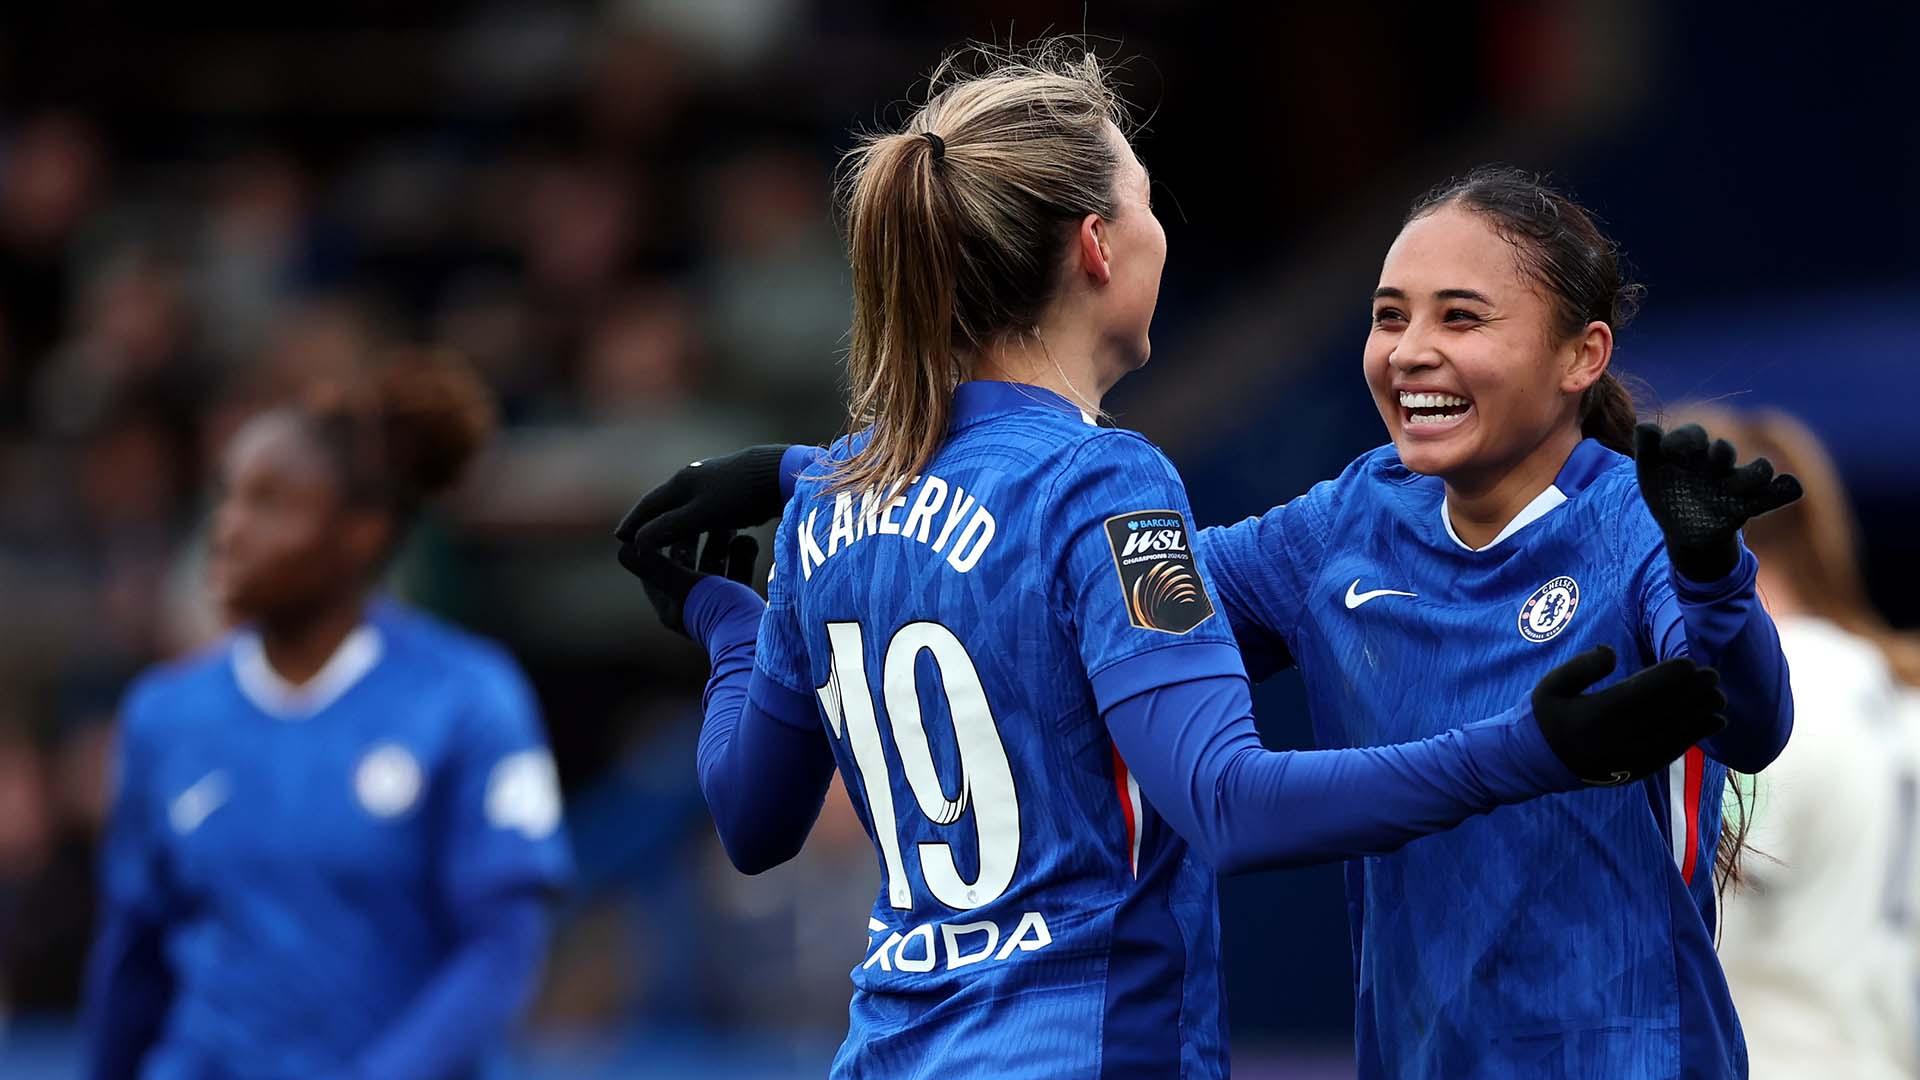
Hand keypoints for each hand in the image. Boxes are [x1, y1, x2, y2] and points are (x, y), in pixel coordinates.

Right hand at [613, 445, 792, 554]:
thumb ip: (669, 528)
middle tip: (634, 536)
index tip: (619, 538)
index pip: (649, 505)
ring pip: (686, 502)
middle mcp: (694, 476)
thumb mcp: (701, 516)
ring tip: (666, 532)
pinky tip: (704, 523)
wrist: (779, 474)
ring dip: (672, 517)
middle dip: (648, 519)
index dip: (633, 523)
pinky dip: (695, 517)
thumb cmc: (740, 496)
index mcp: (681, 482)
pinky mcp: (734, 484)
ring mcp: (714, 478)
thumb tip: (637, 543)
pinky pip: (706, 504)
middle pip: (664, 501)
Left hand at [617, 529, 759, 636]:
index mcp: (672, 606)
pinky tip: (747, 539)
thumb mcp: (683, 585)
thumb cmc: (718, 611)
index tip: (664, 518)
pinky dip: (741, 555)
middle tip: (698, 511)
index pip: (656, 569)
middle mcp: (692, 607)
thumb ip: (654, 566)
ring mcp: (718, 606)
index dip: (657, 542)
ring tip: (727, 521)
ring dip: (719, 543)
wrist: (760, 638)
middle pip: (686, 565)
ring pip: (714, 567)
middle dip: (693, 537)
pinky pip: (738, 574)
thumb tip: (620, 548)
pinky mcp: (741, 604)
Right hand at [1531, 646, 1726, 785]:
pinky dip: (1695, 737)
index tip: (1689, 663)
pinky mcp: (1637, 770)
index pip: (1641, 692)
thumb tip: (1612, 653)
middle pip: (1665, 712)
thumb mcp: (1551, 685)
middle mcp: (1618, 737)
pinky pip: (1672, 752)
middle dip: (1693, 693)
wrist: (1535, 763)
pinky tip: (1712, 724)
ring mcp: (1630, 756)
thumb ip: (1582, 667)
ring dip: (1700, 715)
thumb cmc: (1545, 718)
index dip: (1669, 677)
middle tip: (1712, 676)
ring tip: (1719, 698)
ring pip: (1675, 733)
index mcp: (1596, 713)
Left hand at [1634, 422, 1802, 580]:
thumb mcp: (1650, 472)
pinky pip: (1775, 494)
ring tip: (1734, 489)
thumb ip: (1645, 448)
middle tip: (1712, 461)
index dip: (1685, 439)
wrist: (1684, 529)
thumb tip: (1645, 425)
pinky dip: (1784, 490)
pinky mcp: (1749, 505)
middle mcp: (1718, 464)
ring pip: (1758, 471)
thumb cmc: (1667, 493)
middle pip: (1724, 451)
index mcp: (1693, 453)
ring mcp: (1736, 484)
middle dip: (1719, 454)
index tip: (1670, 452)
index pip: (1694, 435)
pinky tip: (1791, 486)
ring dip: (1754, 474)